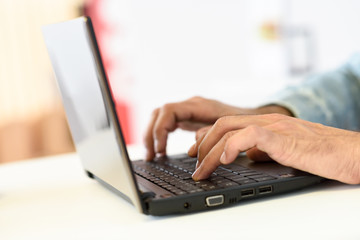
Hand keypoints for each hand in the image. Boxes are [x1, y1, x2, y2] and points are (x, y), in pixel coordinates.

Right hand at [144, 96, 249, 159]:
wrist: (253, 117)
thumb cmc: (243, 123)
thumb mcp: (227, 130)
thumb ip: (210, 136)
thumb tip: (192, 152)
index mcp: (199, 106)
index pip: (168, 111)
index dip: (160, 130)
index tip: (161, 151)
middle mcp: (190, 105)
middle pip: (158, 113)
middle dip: (150, 135)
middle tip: (150, 157)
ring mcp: (187, 111)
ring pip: (159, 117)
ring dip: (151, 135)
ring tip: (151, 156)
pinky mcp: (188, 118)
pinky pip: (167, 123)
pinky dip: (160, 135)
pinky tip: (160, 150)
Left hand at [190, 113, 359, 183]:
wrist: (351, 153)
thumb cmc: (322, 154)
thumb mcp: (284, 151)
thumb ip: (263, 149)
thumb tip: (246, 156)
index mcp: (265, 124)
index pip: (226, 124)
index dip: (206, 137)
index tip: (195, 154)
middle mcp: (267, 121)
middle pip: (221, 125)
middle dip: (202, 146)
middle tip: (195, 167)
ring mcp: (274, 127)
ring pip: (229, 129)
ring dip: (210, 151)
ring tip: (202, 170)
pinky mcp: (284, 138)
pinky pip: (250, 135)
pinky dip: (232, 146)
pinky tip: (225, 160)